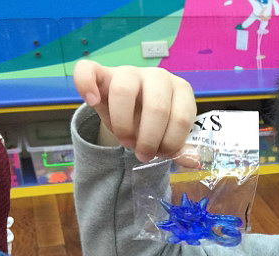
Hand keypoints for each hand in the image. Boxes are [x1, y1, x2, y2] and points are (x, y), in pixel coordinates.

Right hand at [73, 59, 196, 162]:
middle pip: (156, 107)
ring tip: (126, 142)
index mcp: (181, 90)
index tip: (162, 155)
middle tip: (143, 155)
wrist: (132, 110)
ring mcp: (129, 72)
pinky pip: (87, 70)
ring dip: (124, 124)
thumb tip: (192, 161)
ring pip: (123, 90)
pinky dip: (86, 85)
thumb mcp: (169, 136)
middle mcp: (158, 76)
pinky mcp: (103, 73)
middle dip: (149, 139)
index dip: (172, 143)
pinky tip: (93, 102)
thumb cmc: (155, 123)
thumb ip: (179, 148)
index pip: (182, 118)